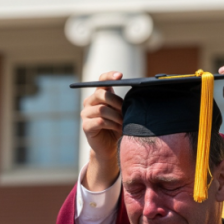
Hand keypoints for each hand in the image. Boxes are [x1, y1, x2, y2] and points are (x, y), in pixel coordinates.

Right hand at [82, 70, 123, 191]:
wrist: (111, 148)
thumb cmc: (118, 128)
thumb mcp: (123, 113)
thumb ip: (124, 102)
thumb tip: (137, 93)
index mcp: (99, 96)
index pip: (101, 81)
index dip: (109, 76)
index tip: (120, 76)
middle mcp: (89, 103)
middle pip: (101, 94)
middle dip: (116, 102)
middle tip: (126, 111)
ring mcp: (86, 114)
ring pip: (102, 109)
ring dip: (116, 116)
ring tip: (123, 123)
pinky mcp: (86, 126)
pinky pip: (99, 121)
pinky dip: (111, 124)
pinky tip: (118, 128)